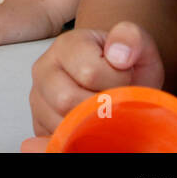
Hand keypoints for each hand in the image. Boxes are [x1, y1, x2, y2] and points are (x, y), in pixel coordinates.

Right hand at [29, 21, 165, 136]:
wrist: (119, 82)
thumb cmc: (126, 67)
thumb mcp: (138, 46)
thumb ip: (132, 38)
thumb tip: (118, 55)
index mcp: (65, 46)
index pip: (89, 72)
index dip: (117, 81)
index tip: (125, 77)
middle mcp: (44, 70)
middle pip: (66, 100)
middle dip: (101, 106)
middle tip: (116, 100)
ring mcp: (38, 99)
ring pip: (59, 123)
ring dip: (90, 125)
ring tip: (105, 112)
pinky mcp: (38, 124)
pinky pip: (54, 140)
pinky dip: (78, 139)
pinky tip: (92, 128)